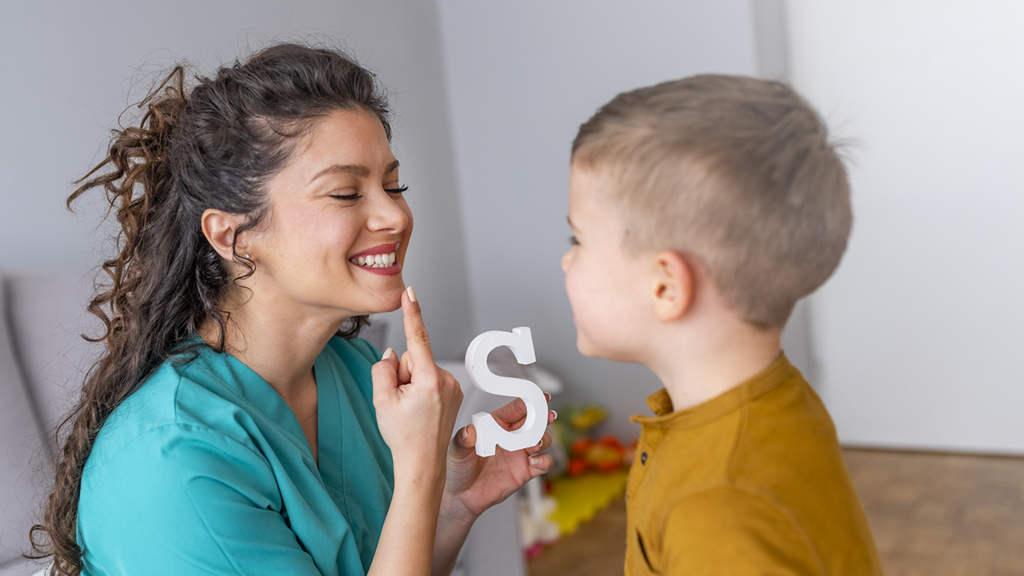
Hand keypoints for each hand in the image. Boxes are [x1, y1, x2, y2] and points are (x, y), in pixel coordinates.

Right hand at [371, 287, 463, 477]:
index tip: (410, 292)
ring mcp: (454, 387)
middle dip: (403, 374)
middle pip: (414, 358)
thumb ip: (383, 370)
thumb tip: (393, 354)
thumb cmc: (402, 435)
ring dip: (412, 383)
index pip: (418, 338)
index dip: (412, 313)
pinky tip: (421, 410)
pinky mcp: (455, 393)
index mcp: (428, 380)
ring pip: (422, 369)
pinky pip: (431, 379)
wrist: (422, 464)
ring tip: (412, 410)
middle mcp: (446, 380)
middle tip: (400, 402)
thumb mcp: (381, 400)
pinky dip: (422, 389)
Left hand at [442, 395, 555, 519]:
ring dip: (543, 438)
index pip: (516, 409)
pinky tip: (534, 462)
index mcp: (496, 424)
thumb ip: (462, 440)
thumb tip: (468, 431)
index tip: (539, 397)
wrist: (463, 496)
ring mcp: (520, 454)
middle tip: (547, 416)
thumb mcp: (457, 451)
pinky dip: (544, 461)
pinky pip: (543, 464)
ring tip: (535, 443)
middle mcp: (511, 437)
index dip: (529, 401)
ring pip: (542, 439)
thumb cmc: (459, 469)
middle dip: (543, 417)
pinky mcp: (525, 471)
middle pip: (534, 421)